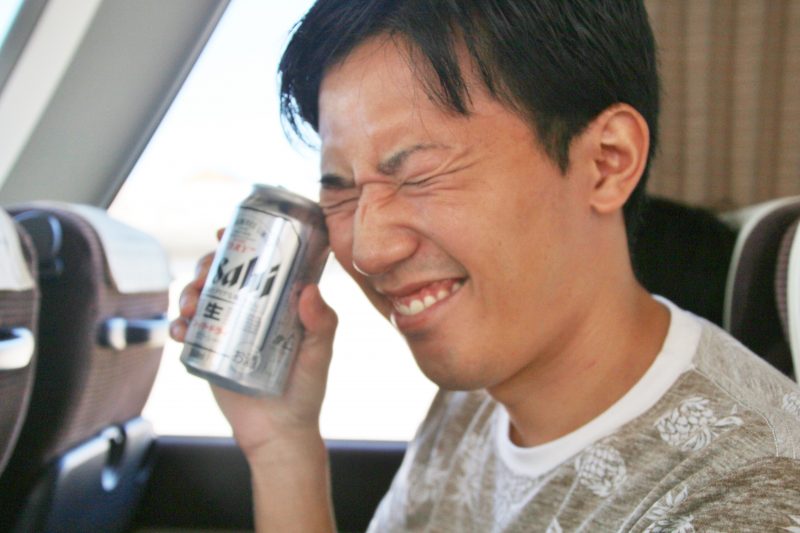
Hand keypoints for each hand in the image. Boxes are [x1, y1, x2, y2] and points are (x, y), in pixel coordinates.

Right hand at [169, 241, 337, 459]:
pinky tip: (182, 329)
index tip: (223, 231)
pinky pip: (187, 332)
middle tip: (204, 274)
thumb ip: (321, 325)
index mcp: (278, 302)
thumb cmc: (306, 390)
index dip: (239, 242)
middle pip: (222, 275)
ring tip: (192, 301)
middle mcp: (251, 310)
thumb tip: (309, 290)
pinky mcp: (210, 352)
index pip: (257, 262)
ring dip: (188, 291)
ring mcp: (228, 330)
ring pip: (200, 298)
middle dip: (206, 266)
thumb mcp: (319, 354)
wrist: (279, 433)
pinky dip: (179, 325)